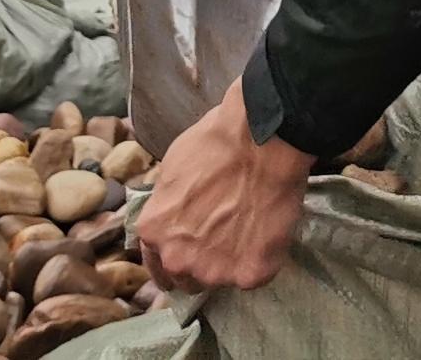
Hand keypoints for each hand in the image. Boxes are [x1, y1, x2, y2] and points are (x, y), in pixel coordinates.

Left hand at [138, 82, 315, 292]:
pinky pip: (253, 275)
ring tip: (247, 231)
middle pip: (186, 278)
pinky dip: (260, 259)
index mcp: (153, 233)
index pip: (156, 265)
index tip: (189, 252)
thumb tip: (175, 218)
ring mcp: (214, 272)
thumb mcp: (170, 171)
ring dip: (229, 263)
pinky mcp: (250, 275)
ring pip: (220, 280)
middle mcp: (177, 260)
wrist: (261, 141)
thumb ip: (168, 209)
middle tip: (222, 236)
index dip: (175, 256)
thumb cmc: (215, 144)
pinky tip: (266, 233)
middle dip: (201, 262)